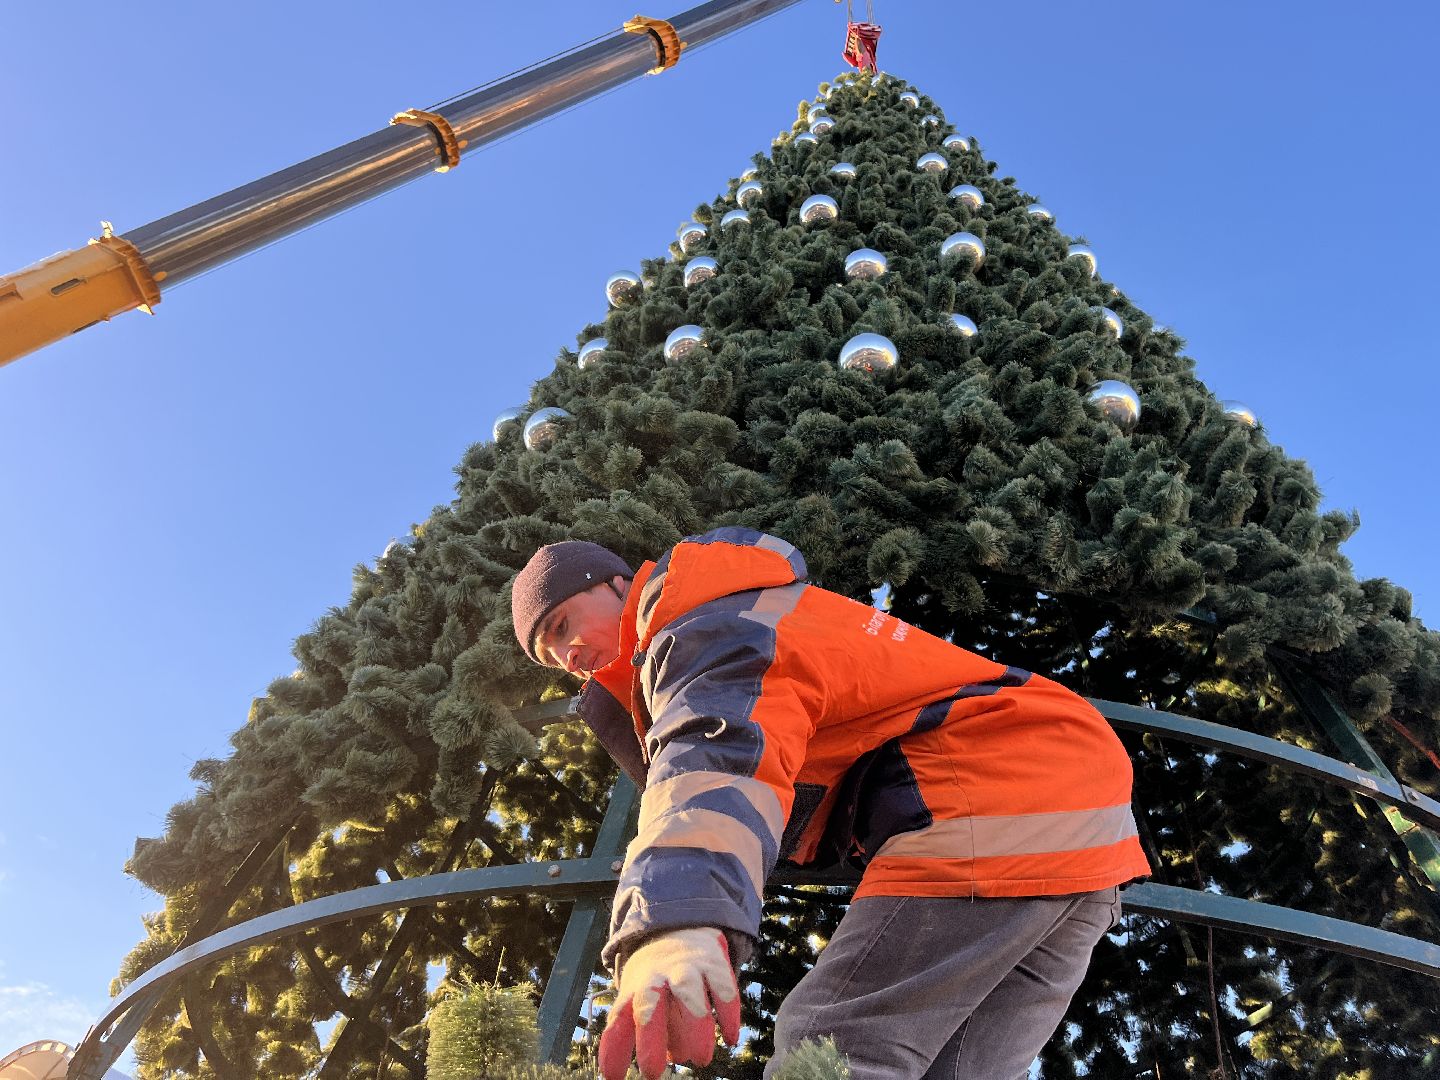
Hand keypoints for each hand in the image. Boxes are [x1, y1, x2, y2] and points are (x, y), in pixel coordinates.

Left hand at [598, 927, 741, 1079]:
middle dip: (650, 1037)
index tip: (613, 1076)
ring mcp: (686, 968)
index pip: (620, 1019)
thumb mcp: (639, 997)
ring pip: (688, 992)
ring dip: (694, 1026)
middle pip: (650, 1003)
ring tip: (700, 1059)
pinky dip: (728, 1014)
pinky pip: (723, 988)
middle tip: (652, 1073)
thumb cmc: (656, 979)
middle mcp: (657, 977)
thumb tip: (666, 1061)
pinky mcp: (713, 964)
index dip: (614, 1049)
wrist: (679, 928)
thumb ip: (648, 1032)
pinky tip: (730, 1038)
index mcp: (634, 988)